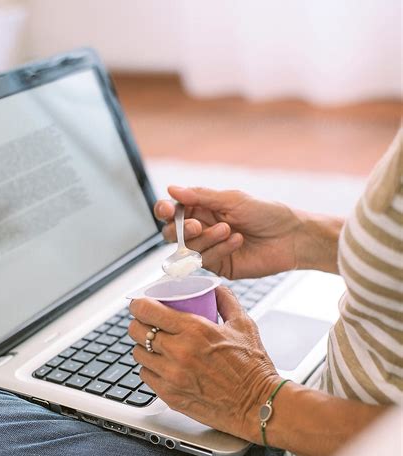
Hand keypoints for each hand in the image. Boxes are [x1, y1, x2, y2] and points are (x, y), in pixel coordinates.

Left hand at [129, 287, 279, 441]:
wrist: (257, 404)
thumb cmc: (252, 367)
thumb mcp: (243, 324)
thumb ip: (226, 301)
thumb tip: (214, 289)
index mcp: (194, 330)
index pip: (148, 311)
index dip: (138, 305)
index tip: (139, 305)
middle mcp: (179, 352)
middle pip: (137, 331)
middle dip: (139, 324)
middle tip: (147, 324)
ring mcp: (172, 376)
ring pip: (138, 354)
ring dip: (144, 347)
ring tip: (156, 346)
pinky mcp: (170, 395)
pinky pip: (146, 376)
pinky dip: (151, 368)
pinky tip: (162, 365)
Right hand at [155, 185, 342, 278]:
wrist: (291, 237)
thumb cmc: (266, 213)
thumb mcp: (233, 199)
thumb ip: (201, 196)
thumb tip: (171, 189)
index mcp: (202, 208)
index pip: (172, 210)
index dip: (164, 211)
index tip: (167, 210)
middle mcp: (202, 229)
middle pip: (173, 233)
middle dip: (181, 230)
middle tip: (197, 224)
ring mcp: (209, 249)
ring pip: (188, 249)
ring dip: (206, 238)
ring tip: (229, 230)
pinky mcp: (219, 266)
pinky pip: (206, 261)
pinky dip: (219, 249)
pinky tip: (237, 241)